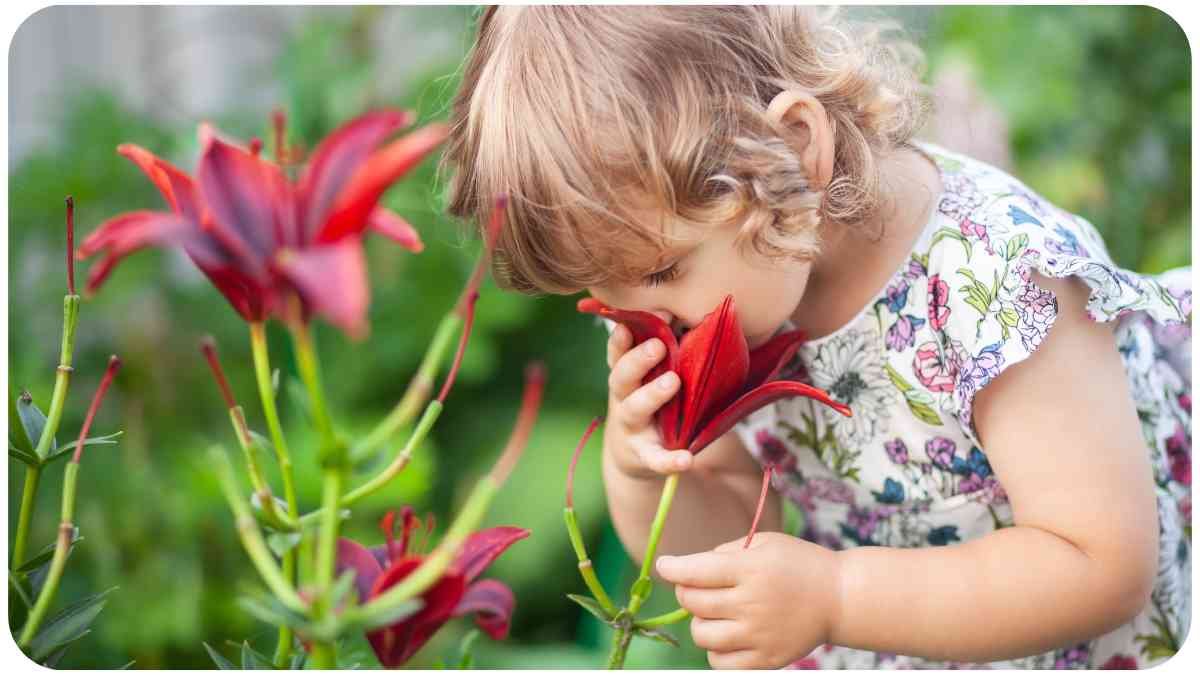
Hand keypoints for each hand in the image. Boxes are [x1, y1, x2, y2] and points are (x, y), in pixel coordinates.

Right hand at [605, 323, 692, 477]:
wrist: (630, 452)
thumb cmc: (648, 400)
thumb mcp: (647, 376)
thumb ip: (663, 349)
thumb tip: (687, 312)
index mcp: (626, 375)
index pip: (618, 351)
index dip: (623, 335)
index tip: (638, 318)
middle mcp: (623, 398)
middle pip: (621, 376)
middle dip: (637, 360)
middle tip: (658, 346)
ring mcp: (632, 427)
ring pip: (634, 409)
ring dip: (651, 394)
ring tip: (673, 382)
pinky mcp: (645, 456)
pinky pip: (656, 459)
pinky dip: (669, 460)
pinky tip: (686, 459)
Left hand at [655, 532, 840, 668]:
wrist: (840, 598)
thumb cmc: (799, 564)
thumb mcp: (765, 542)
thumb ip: (726, 552)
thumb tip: (690, 570)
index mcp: (751, 569)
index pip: (695, 571)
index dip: (672, 568)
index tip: (664, 566)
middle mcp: (752, 604)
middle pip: (693, 602)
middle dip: (687, 591)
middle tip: (699, 586)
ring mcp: (759, 635)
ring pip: (701, 634)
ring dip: (700, 621)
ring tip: (717, 611)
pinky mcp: (766, 659)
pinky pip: (719, 663)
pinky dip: (715, 649)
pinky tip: (728, 634)